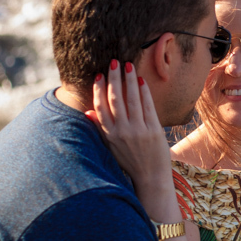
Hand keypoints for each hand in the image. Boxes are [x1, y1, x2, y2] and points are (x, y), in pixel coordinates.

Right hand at [86, 61, 172, 197]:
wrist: (150, 178)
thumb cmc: (130, 161)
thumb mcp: (110, 147)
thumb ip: (100, 128)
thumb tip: (87, 112)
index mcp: (109, 135)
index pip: (100, 107)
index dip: (99, 89)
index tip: (99, 75)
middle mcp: (122, 131)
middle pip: (115, 99)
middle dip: (114, 78)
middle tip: (114, 62)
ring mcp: (138, 130)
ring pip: (132, 99)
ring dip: (129, 80)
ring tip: (128, 66)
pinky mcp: (154, 130)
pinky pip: (148, 106)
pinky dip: (144, 92)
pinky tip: (141, 81)